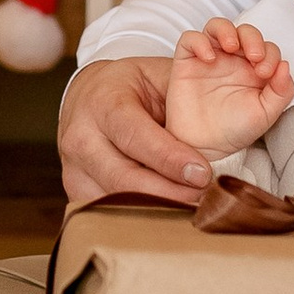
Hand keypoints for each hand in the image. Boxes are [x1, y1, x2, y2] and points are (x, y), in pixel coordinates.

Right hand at [57, 54, 210, 210]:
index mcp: (102, 104)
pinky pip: (108, 212)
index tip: (202, 175)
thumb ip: (183, 102)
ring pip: (115, 201)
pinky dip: (140, 216)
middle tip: (206, 199)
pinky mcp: (75, 190)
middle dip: (169, 193)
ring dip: (157, 210)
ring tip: (193, 209)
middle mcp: (81, 139)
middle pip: (123, 179)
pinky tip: (168, 213)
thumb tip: (220, 135)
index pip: (135, 136)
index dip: (169, 159)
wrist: (88, 95)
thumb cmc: (130, 86)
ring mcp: (73, 169)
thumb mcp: (157, 77)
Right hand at [165, 20, 293, 160]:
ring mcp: (210, 58)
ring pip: (217, 27)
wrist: (205, 147)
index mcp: (255, 70)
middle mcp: (233, 60)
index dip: (270, 54)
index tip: (266, 73)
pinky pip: (190, 39)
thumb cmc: (235, 130)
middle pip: (244, 31)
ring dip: (226, 30)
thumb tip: (285, 66)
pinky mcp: (187, 62)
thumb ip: (281, 91)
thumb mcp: (266, 114)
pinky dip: (199, 42)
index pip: (267, 48)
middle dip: (253, 38)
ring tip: (231, 46)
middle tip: (255, 57)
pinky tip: (208, 58)